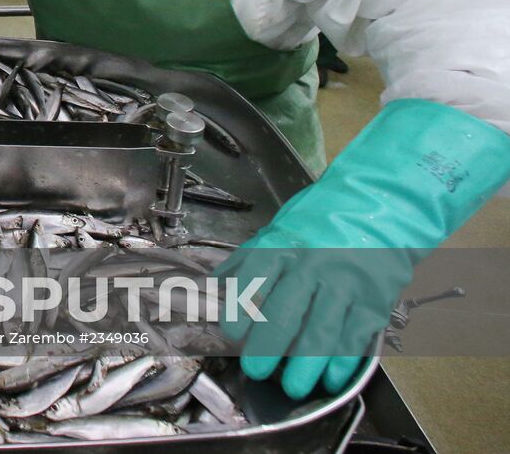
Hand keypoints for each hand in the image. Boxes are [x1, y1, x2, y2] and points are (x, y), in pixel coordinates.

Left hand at [215, 230, 406, 397]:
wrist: (380, 208)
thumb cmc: (322, 220)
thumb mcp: (279, 229)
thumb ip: (249, 259)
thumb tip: (215, 286)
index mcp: (282, 246)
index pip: (255, 279)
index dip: (241, 308)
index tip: (231, 332)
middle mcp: (312, 265)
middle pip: (287, 311)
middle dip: (269, 346)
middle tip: (256, 370)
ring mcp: (346, 284)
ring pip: (323, 330)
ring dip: (306, 364)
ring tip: (293, 388)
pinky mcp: (374, 299)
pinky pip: (356, 336)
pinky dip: (343, 362)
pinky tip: (332, 379)